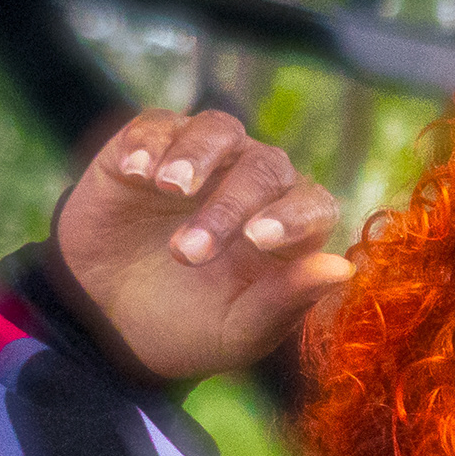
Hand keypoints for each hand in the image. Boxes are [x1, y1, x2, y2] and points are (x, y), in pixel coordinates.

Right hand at [54, 108, 351, 383]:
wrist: (110, 320)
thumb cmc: (189, 327)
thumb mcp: (238, 330)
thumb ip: (287, 300)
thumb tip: (344, 269)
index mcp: (290, 230)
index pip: (315, 205)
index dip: (294, 216)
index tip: (258, 240)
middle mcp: (255, 184)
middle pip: (264, 167)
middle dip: (228, 206)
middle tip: (187, 254)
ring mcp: (205, 159)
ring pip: (218, 130)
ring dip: (196, 156)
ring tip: (169, 187)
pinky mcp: (150, 144)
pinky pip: (158, 125)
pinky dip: (148, 143)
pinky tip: (135, 172)